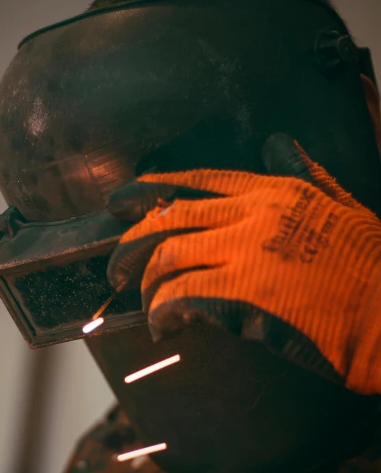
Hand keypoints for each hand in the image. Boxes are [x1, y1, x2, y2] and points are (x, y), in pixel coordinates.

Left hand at [107, 134, 380, 394]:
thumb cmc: (372, 271)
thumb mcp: (342, 206)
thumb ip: (305, 174)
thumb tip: (278, 145)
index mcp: (275, 192)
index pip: (196, 182)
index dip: (148, 190)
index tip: (119, 201)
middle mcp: (255, 214)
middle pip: (168, 218)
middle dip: (130, 243)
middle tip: (117, 269)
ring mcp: (247, 252)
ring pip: (166, 257)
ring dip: (145, 286)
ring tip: (147, 307)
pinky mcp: (243, 294)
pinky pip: (179, 296)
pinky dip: (161, 312)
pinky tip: (164, 327)